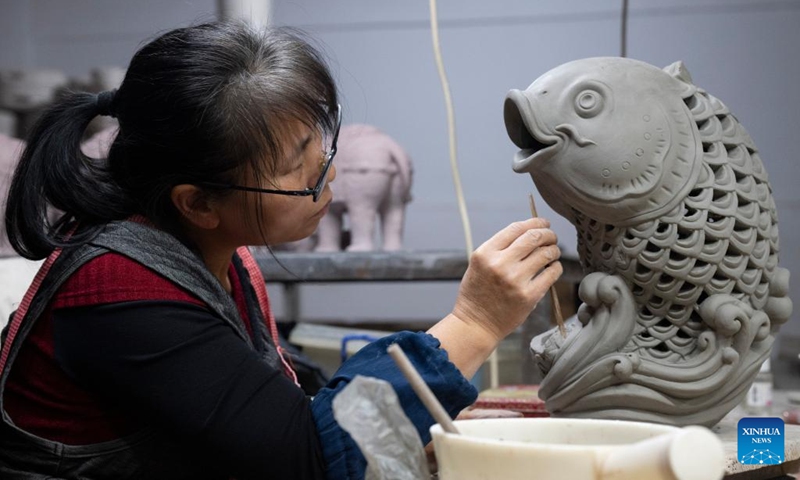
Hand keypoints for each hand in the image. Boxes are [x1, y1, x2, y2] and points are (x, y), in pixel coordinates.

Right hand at [453, 218, 561, 342]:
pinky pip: (551, 273)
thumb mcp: (478, 265)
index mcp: (485, 253)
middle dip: (548, 233)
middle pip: (533, 237)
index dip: (534, 222)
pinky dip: (556, 267)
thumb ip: (499, 249)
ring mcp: (515, 280)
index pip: (516, 228)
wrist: (476, 324)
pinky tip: (553, 268)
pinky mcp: (528, 296)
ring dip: (554, 250)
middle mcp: (500, 264)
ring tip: (553, 252)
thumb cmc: (477, 294)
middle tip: (551, 237)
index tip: (542, 223)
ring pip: (546, 254)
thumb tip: (528, 233)